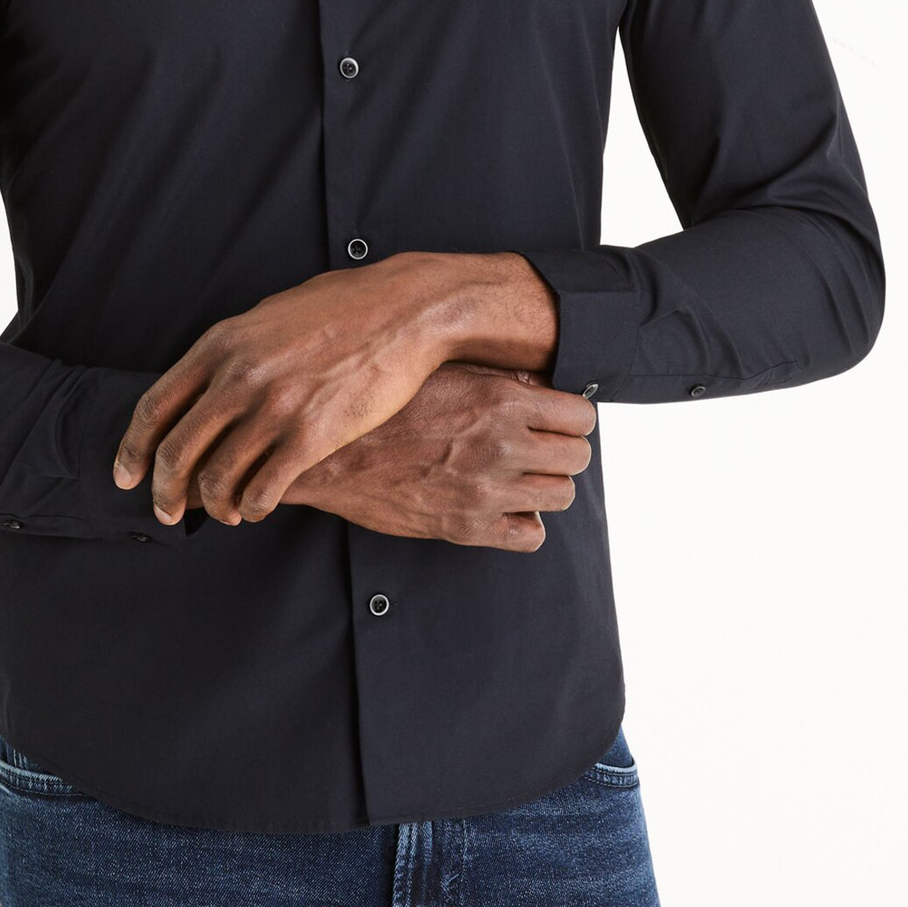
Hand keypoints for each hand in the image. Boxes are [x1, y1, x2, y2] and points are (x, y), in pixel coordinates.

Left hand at [111, 254, 458, 525]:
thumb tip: (204, 379)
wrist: (404, 311)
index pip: (155, 408)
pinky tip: (256, 508)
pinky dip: (252, 507)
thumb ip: (233, 349)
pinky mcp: (312, 436)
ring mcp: (274, 408)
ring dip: (213, 506)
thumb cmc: (343, 307)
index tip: (128, 475)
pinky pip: (264, 489)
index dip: (133, 450)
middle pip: (177, 452)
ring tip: (222, 513)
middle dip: (164, 491)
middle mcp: (239, 377)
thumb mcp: (269, 314)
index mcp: (221, 343)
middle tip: (165, 511)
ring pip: (218, 478)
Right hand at [281, 362, 596, 549]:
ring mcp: (486, 490)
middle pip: (578, 457)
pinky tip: (504, 504)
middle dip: (563, 449)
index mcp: (499, 399)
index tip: (558, 418)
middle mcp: (500, 444)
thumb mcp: (440, 371)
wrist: (326, 456)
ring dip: (545, 484)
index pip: (581, 416)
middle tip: (540, 445)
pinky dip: (525, 522)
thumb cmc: (381, 409)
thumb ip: (496, 374)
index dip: (572, 417)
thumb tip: (540, 380)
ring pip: (561, 495)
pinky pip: (530, 536)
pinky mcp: (467, 527)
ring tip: (520, 473)